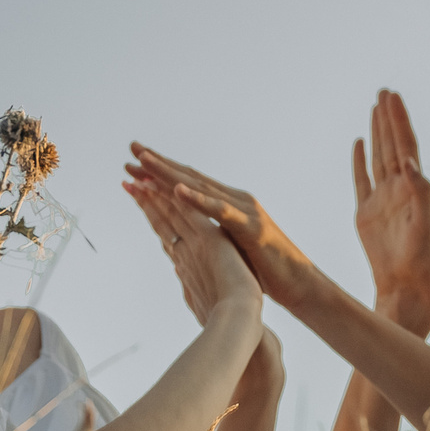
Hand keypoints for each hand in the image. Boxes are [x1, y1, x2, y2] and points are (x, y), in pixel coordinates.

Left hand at [127, 144, 326, 308]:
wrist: (296, 282)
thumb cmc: (264, 268)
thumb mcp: (229, 248)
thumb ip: (211, 236)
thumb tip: (186, 238)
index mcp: (225, 207)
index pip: (186, 186)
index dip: (159, 175)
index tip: (133, 165)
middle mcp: (233, 201)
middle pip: (189, 179)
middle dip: (159, 164)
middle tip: (132, 147)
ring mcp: (242, 211)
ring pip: (201, 188)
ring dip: (171, 174)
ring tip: (146, 160)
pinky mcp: (250, 228)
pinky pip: (221, 212)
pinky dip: (199, 200)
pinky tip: (179, 190)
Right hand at [355, 90, 429, 333]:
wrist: (405, 290)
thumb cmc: (421, 264)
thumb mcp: (424, 228)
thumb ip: (419, 195)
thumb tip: (412, 163)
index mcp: (414, 190)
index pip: (406, 147)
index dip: (399, 122)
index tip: (392, 98)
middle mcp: (399, 191)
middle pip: (392, 146)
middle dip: (389, 119)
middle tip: (385, 92)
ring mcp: (382, 202)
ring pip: (378, 158)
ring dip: (377, 133)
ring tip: (375, 108)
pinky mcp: (367, 215)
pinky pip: (361, 180)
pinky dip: (360, 161)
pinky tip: (360, 144)